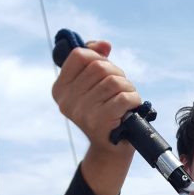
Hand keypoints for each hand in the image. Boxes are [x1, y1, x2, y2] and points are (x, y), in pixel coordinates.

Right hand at [52, 41, 140, 194]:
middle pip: (99, 67)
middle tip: (122, 87)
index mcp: (60, 90)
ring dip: (127, 87)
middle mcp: (67, 101)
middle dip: (117, 73)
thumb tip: (105, 45)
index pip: (80, 55)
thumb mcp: (93, 86)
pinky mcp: (99, 121)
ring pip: (113, 81)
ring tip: (127, 98)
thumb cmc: (104, 113)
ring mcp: (82, 112)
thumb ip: (94, 61)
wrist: (111, 149)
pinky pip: (123, 97)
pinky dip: (133, 99)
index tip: (106, 66)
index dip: (98, 55)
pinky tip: (132, 106)